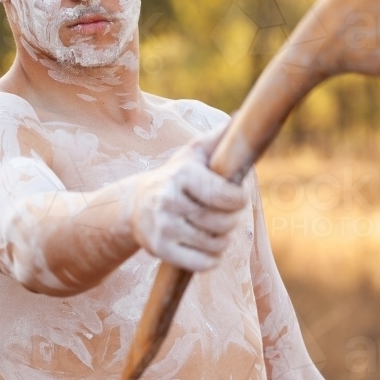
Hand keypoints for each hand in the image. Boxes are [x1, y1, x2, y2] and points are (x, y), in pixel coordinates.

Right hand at [127, 129, 246, 270]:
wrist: (135, 205)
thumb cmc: (176, 176)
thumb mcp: (194, 153)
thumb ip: (220, 136)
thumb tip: (243, 115)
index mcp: (182, 174)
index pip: (225, 196)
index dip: (239, 201)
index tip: (235, 198)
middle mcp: (169, 200)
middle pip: (223, 223)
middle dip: (229, 221)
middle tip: (221, 215)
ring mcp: (163, 227)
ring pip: (215, 245)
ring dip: (221, 240)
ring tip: (212, 230)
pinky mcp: (159, 249)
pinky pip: (203, 264)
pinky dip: (211, 259)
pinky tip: (206, 248)